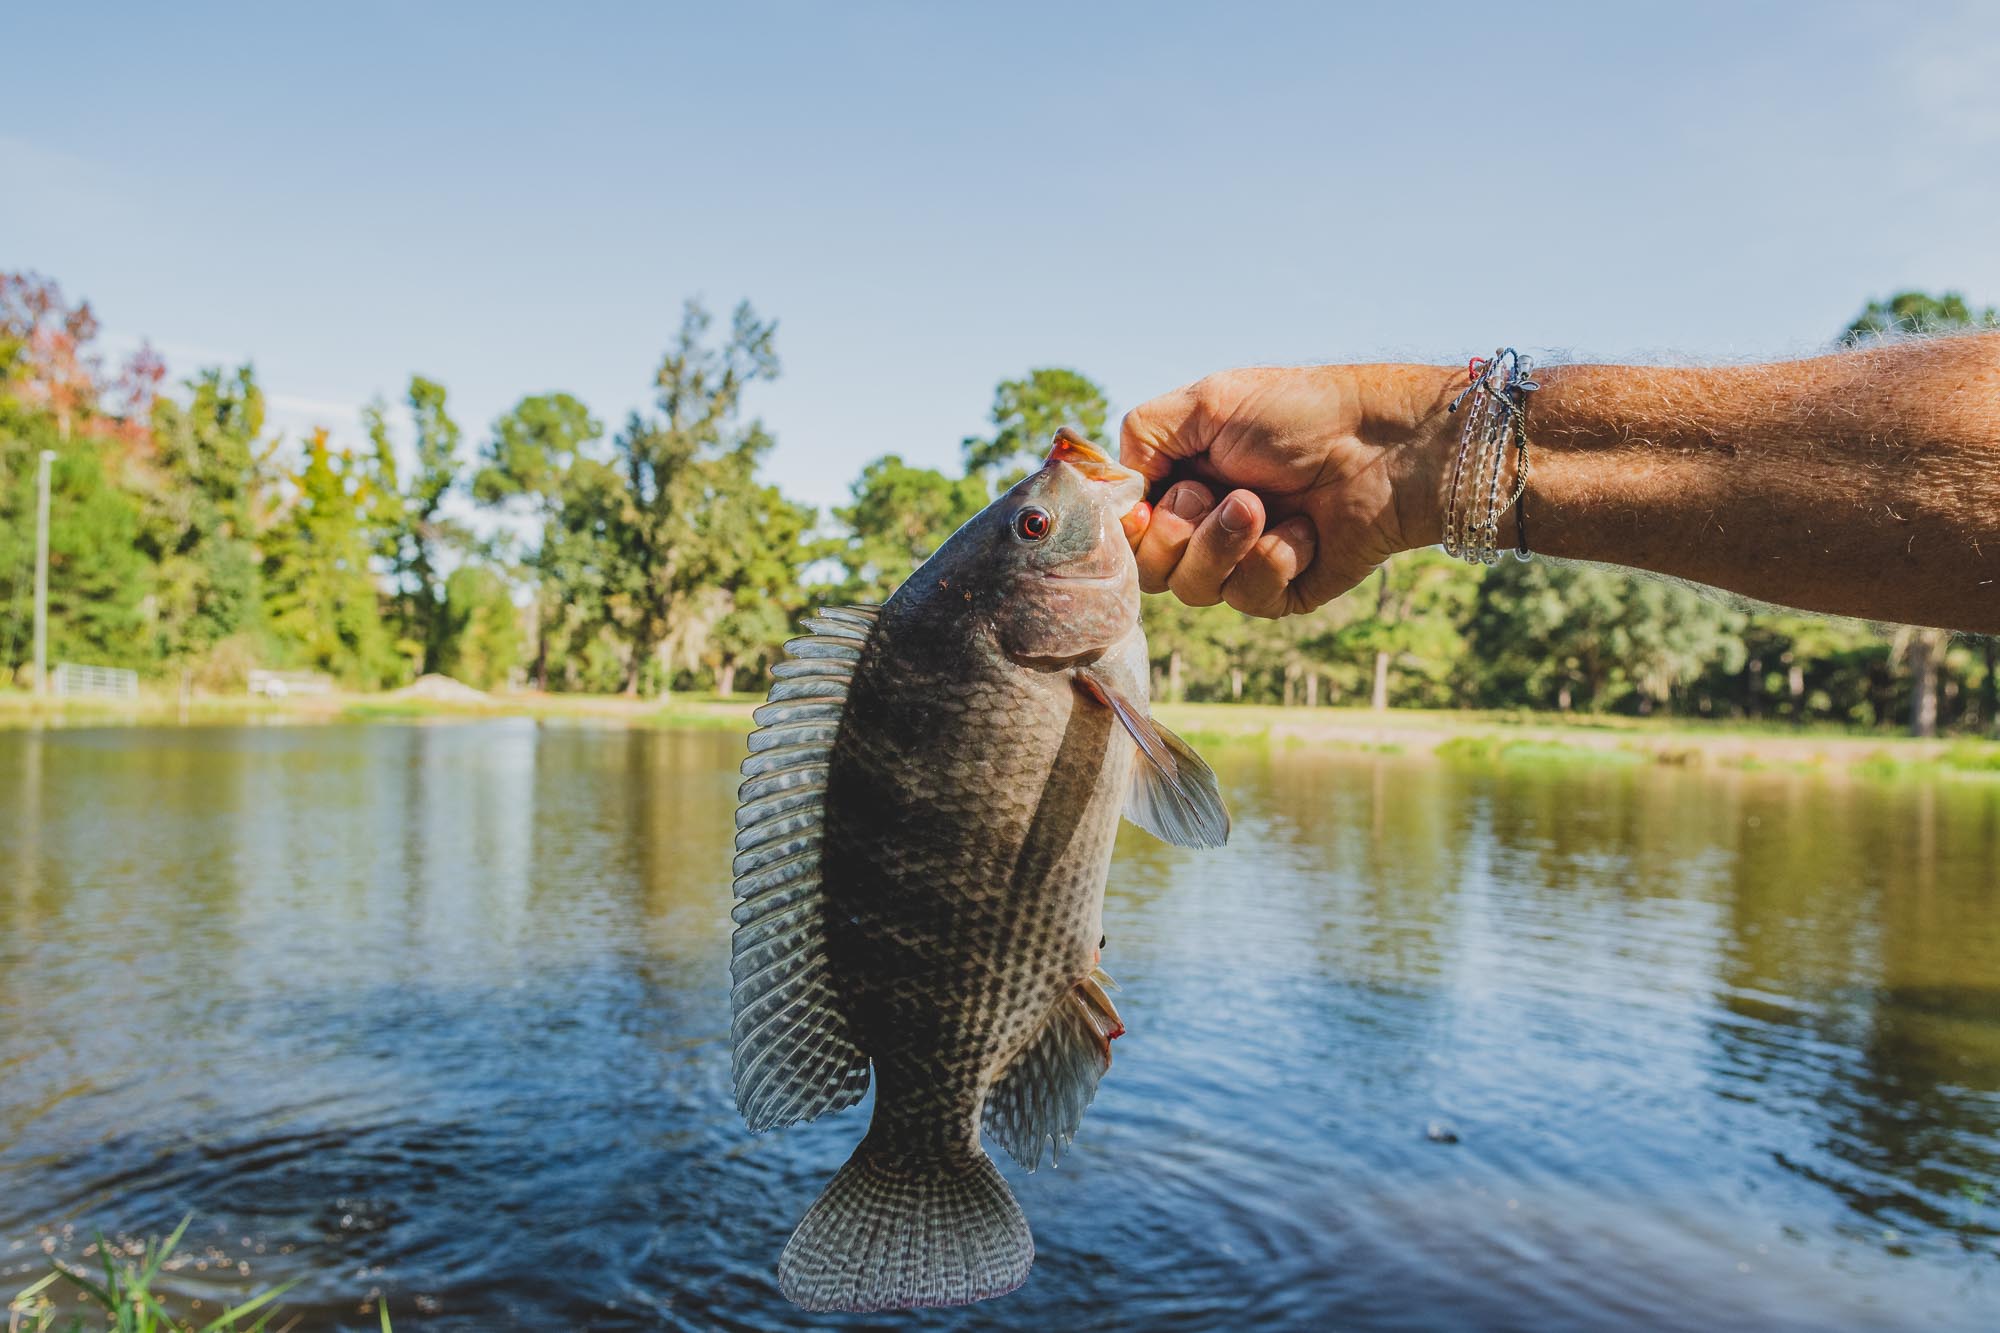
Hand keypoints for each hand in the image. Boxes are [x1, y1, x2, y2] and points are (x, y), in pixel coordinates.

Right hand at [1120, 364, 1461, 616]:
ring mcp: (1242, 562)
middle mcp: (1204, 525)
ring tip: (1266, 505)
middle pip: (1149, 570)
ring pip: (1194, 590)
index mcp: (1180, 479)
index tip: (1143, 508)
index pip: (1124, 529)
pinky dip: (1274, 559)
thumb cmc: (1299, 414)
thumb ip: (1141, 437)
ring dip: (1226, 543)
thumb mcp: (1205, 402)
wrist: (1384, 446)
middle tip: (1226, 491)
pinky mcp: (1281, 592)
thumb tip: (1115, 495)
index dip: (1127, 528)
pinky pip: (1248, 599)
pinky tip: (1306, 529)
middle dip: (1181, 532)